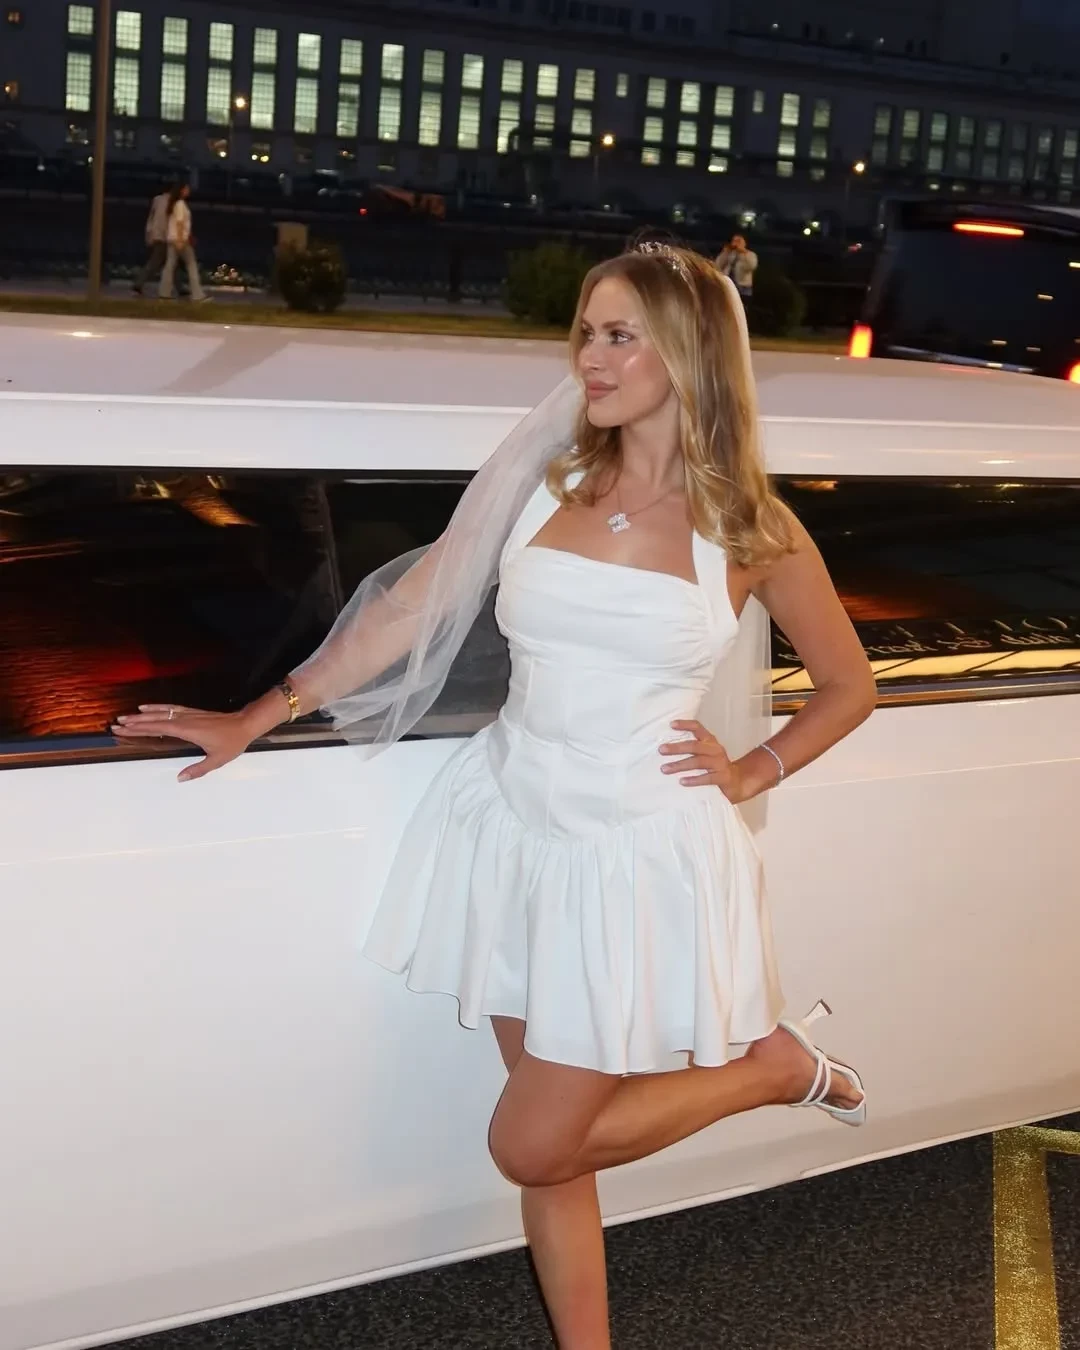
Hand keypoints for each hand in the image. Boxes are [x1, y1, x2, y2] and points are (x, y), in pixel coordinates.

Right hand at [110, 704, 255, 781]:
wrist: (246, 724)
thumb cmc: (233, 742)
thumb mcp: (217, 760)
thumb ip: (198, 769)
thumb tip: (180, 778)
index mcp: (187, 730)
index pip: (157, 729)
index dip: (139, 729)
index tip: (123, 729)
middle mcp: (185, 720)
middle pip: (155, 720)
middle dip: (135, 722)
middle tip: (116, 724)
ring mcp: (188, 714)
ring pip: (161, 712)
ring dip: (143, 715)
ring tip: (126, 716)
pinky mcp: (192, 713)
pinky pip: (171, 708)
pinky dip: (158, 707)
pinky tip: (148, 707)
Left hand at [659, 719, 744, 801]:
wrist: (738, 781)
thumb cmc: (715, 766)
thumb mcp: (706, 754)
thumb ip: (692, 749)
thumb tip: (666, 748)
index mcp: (710, 741)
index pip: (698, 728)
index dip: (685, 725)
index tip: (671, 725)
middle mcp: (715, 749)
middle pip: (694, 746)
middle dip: (677, 748)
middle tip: (661, 750)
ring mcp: (720, 763)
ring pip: (698, 762)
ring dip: (680, 765)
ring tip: (665, 769)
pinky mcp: (723, 777)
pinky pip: (707, 778)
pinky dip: (694, 780)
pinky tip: (682, 781)